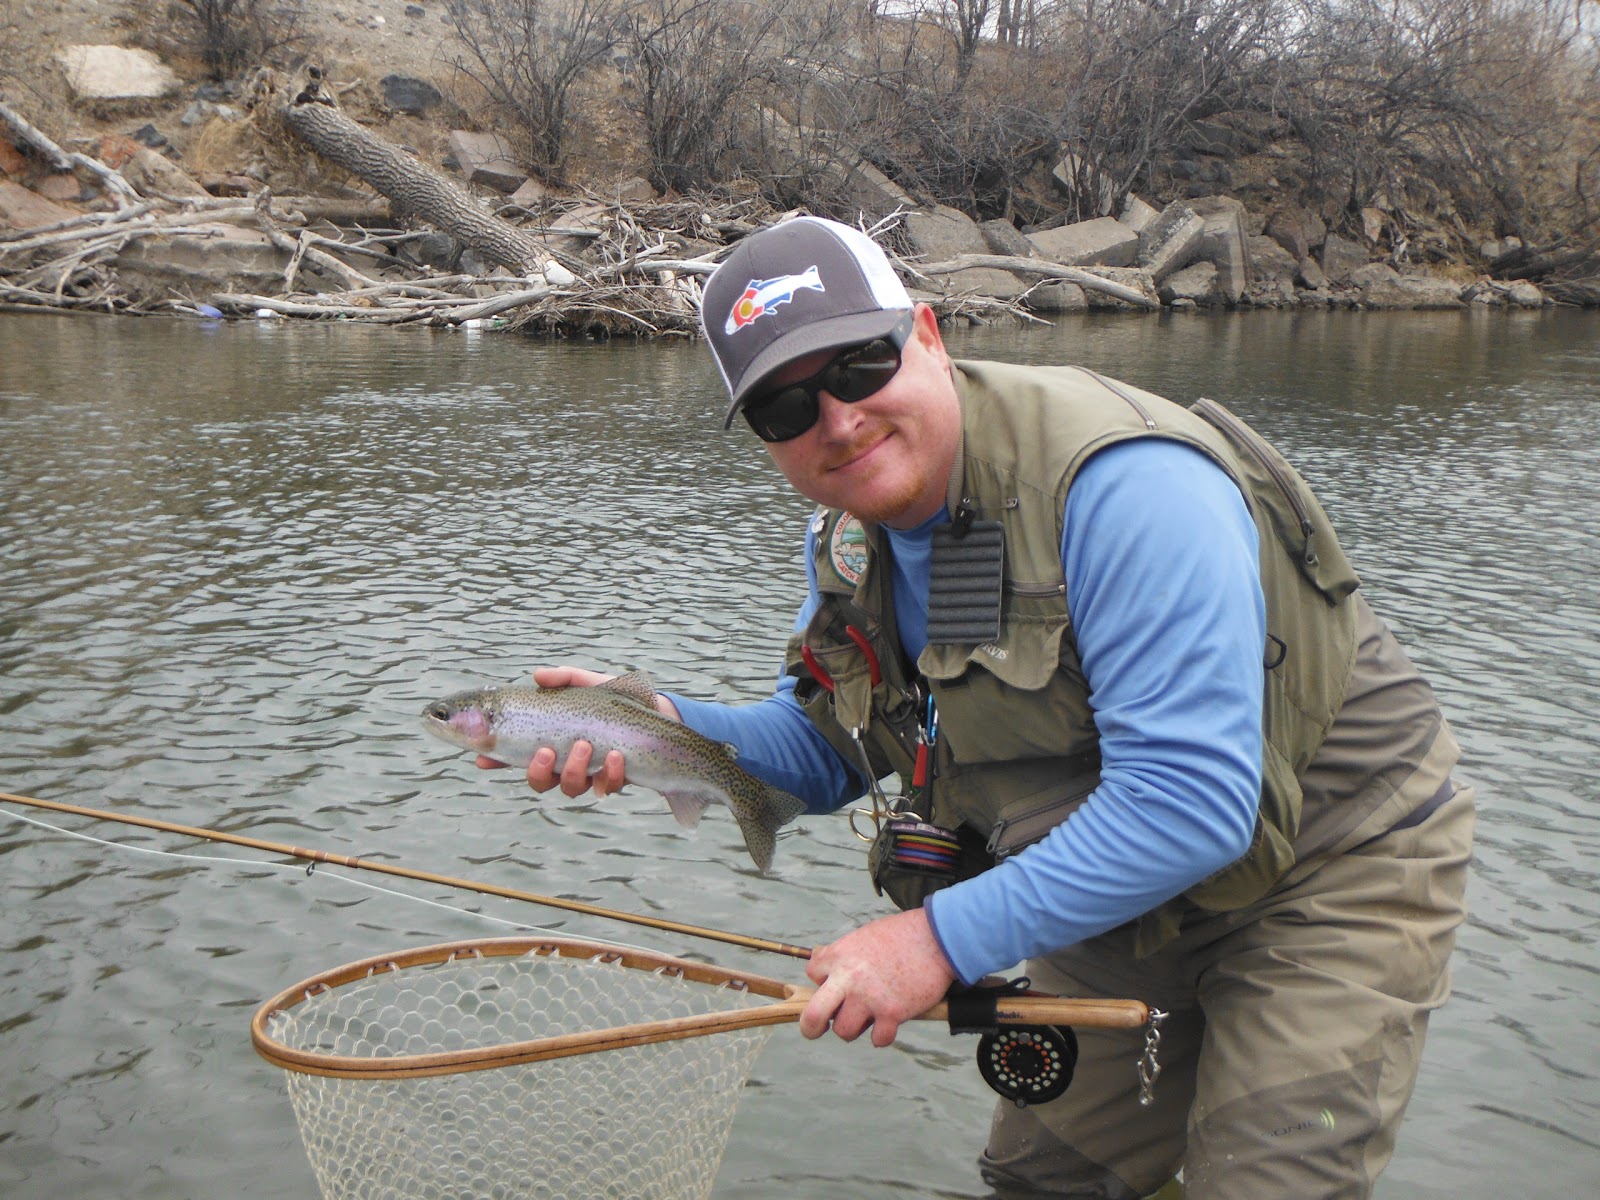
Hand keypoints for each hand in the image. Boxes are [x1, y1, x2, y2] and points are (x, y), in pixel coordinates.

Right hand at [473, 665, 680, 796]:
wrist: (662, 714)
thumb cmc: (620, 699)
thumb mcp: (590, 682)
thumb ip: (564, 677)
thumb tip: (538, 675)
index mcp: (554, 739)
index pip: (517, 753)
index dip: (497, 759)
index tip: (481, 759)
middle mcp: (568, 762)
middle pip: (539, 781)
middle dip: (538, 771)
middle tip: (547, 751)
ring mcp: (591, 774)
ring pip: (570, 788)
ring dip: (574, 771)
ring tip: (587, 747)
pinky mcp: (616, 781)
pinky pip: (606, 788)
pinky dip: (608, 774)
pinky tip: (614, 757)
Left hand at [799, 908, 956, 1047]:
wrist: (936, 938)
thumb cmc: (901, 935)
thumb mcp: (862, 936)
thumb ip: (842, 956)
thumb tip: (826, 971)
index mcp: (838, 956)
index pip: (813, 975)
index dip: (823, 981)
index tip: (837, 983)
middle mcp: (848, 979)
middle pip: (812, 1016)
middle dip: (811, 1028)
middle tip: (817, 1029)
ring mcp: (868, 998)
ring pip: (844, 1031)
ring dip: (854, 1028)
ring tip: (867, 1018)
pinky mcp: (891, 1013)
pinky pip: (877, 1039)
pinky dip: (882, 1036)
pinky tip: (889, 1024)